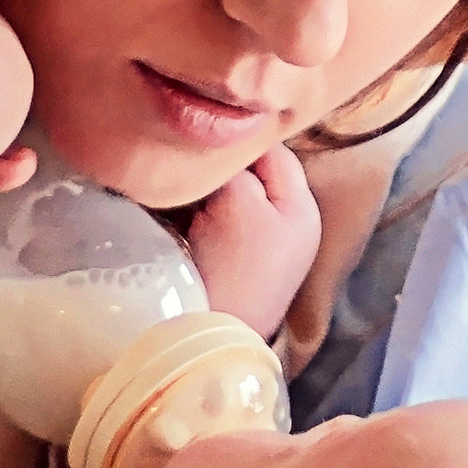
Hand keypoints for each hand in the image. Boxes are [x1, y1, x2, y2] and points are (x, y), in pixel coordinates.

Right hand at [186, 148, 322, 337]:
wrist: (208, 334)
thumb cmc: (234, 264)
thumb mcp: (238, 198)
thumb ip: (232, 163)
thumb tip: (213, 145)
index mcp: (300, 207)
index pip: (272, 149)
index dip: (235, 138)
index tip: (198, 133)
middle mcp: (284, 223)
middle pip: (247, 172)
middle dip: (215, 165)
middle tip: (180, 158)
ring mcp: (253, 245)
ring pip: (222, 194)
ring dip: (197, 189)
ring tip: (169, 183)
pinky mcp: (224, 261)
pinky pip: (205, 219)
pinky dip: (187, 212)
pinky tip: (166, 210)